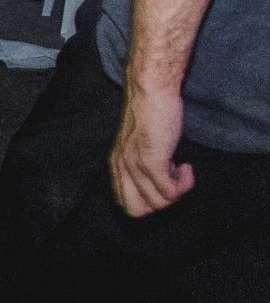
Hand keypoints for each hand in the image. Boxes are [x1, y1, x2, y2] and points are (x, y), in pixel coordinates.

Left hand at [110, 88, 194, 216]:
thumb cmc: (152, 112)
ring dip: (177, 191)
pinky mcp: (151, 162)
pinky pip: (169, 192)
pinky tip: (186, 167)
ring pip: (158, 203)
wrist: (152, 90)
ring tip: (181, 169)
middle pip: (136, 211)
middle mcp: (121, 168)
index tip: (162, 182)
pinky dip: (184, 185)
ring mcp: (135, 166)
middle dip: (160, 203)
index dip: (149, 201)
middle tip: (173, 183)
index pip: (125, 204)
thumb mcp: (140, 143)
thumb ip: (143, 163)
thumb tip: (160, 182)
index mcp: (116, 164)